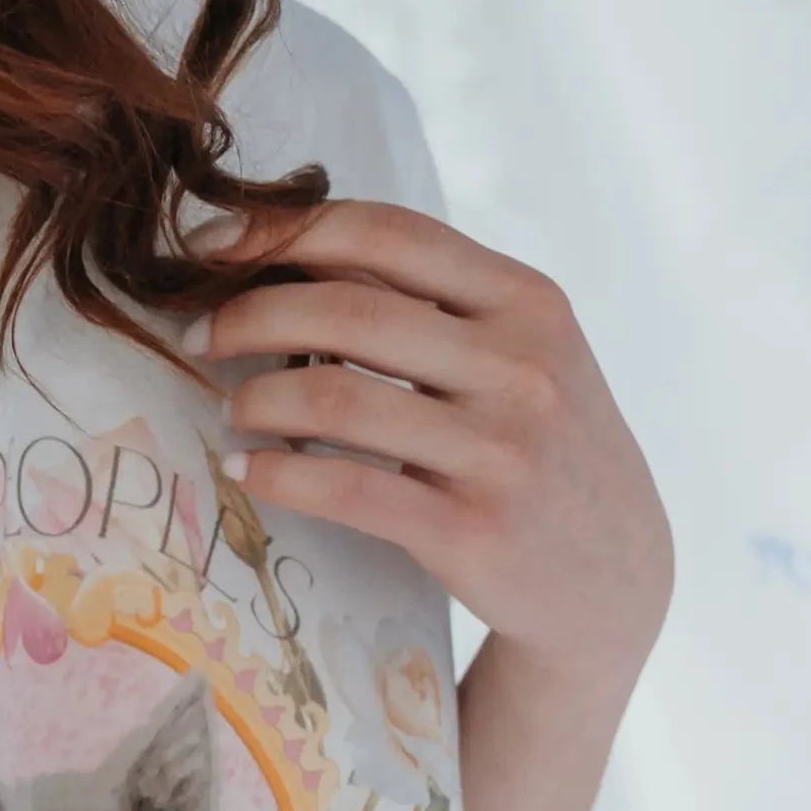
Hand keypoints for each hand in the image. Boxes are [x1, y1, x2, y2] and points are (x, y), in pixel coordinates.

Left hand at [191, 202, 671, 705]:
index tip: (211, 245)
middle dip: (248, 315)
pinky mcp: (471, 530)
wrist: (613, 579)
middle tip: (197, 336)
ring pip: (334, 398)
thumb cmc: (544, 446)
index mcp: (528, 301)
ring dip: (255, 398)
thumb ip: (429, 299)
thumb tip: (295, 244)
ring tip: (229, 407)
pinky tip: (246, 469)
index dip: (284, 230)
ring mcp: (500, 451)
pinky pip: (344, 487)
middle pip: (346, 310)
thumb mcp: (520, 353)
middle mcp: (521, 367)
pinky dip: (276, 473)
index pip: (387, 233)